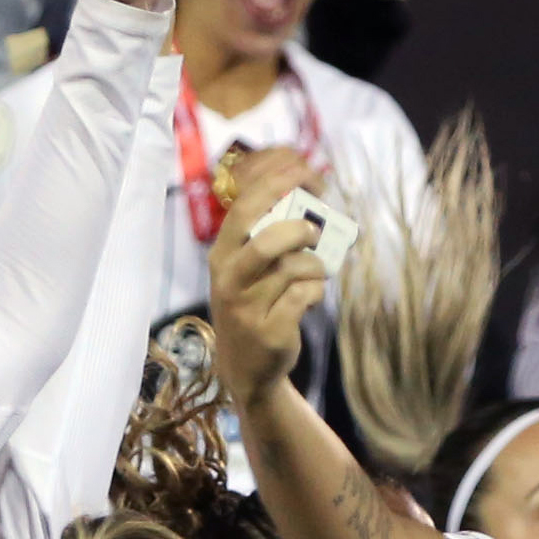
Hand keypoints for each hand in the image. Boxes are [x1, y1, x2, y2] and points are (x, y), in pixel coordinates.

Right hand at [206, 147, 332, 402]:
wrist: (246, 369)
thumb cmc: (254, 306)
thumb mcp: (248, 271)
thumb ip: (268, 238)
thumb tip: (310, 203)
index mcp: (222, 255)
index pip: (243, 208)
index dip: (275, 183)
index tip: (302, 168)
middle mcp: (228, 279)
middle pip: (266, 240)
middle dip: (298, 230)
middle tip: (315, 232)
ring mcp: (246, 307)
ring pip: (294, 269)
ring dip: (315, 267)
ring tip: (316, 274)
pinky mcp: (269, 330)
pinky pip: (305, 297)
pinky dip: (317, 292)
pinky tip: (310, 298)